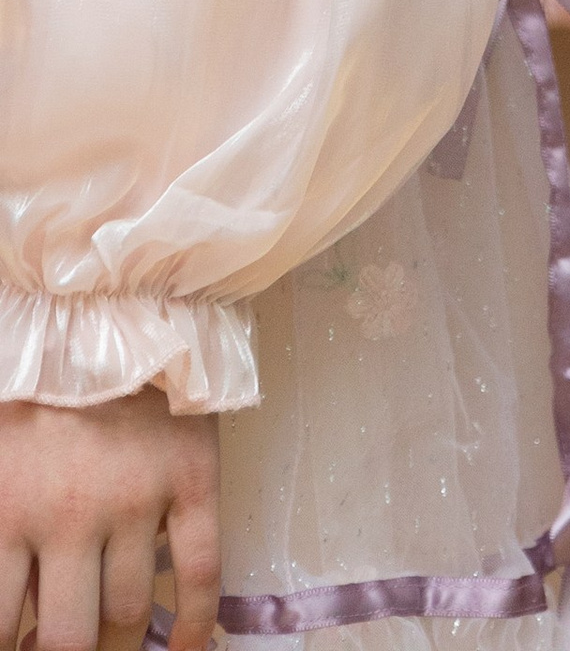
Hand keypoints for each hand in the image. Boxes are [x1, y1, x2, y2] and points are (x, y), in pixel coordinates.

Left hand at [0, 391, 221, 650]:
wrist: (109, 301)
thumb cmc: (31, 383)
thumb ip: (0, 531)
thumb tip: (13, 617)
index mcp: (7, 510)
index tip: (21, 649)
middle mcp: (71, 516)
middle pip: (68, 638)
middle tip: (64, 646)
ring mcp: (138, 500)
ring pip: (127, 613)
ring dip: (117, 644)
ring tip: (110, 641)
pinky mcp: (193, 479)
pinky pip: (201, 571)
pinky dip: (194, 623)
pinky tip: (184, 650)